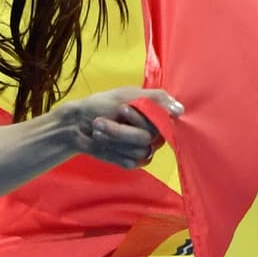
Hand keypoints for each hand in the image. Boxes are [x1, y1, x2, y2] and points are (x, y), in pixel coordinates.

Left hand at [60, 87, 182, 168]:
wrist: (77, 123)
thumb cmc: (102, 104)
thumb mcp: (128, 94)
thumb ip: (156, 99)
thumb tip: (180, 111)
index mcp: (156, 115)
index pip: (162, 122)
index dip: (141, 119)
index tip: (123, 109)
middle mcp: (153, 133)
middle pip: (147, 138)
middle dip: (121, 130)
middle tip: (99, 121)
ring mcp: (143, 149)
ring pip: (138, 150)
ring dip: (113, 139)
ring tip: (97, 129)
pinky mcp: (132, 162)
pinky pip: (130, 162)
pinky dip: (112, 151)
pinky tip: (101, 142)